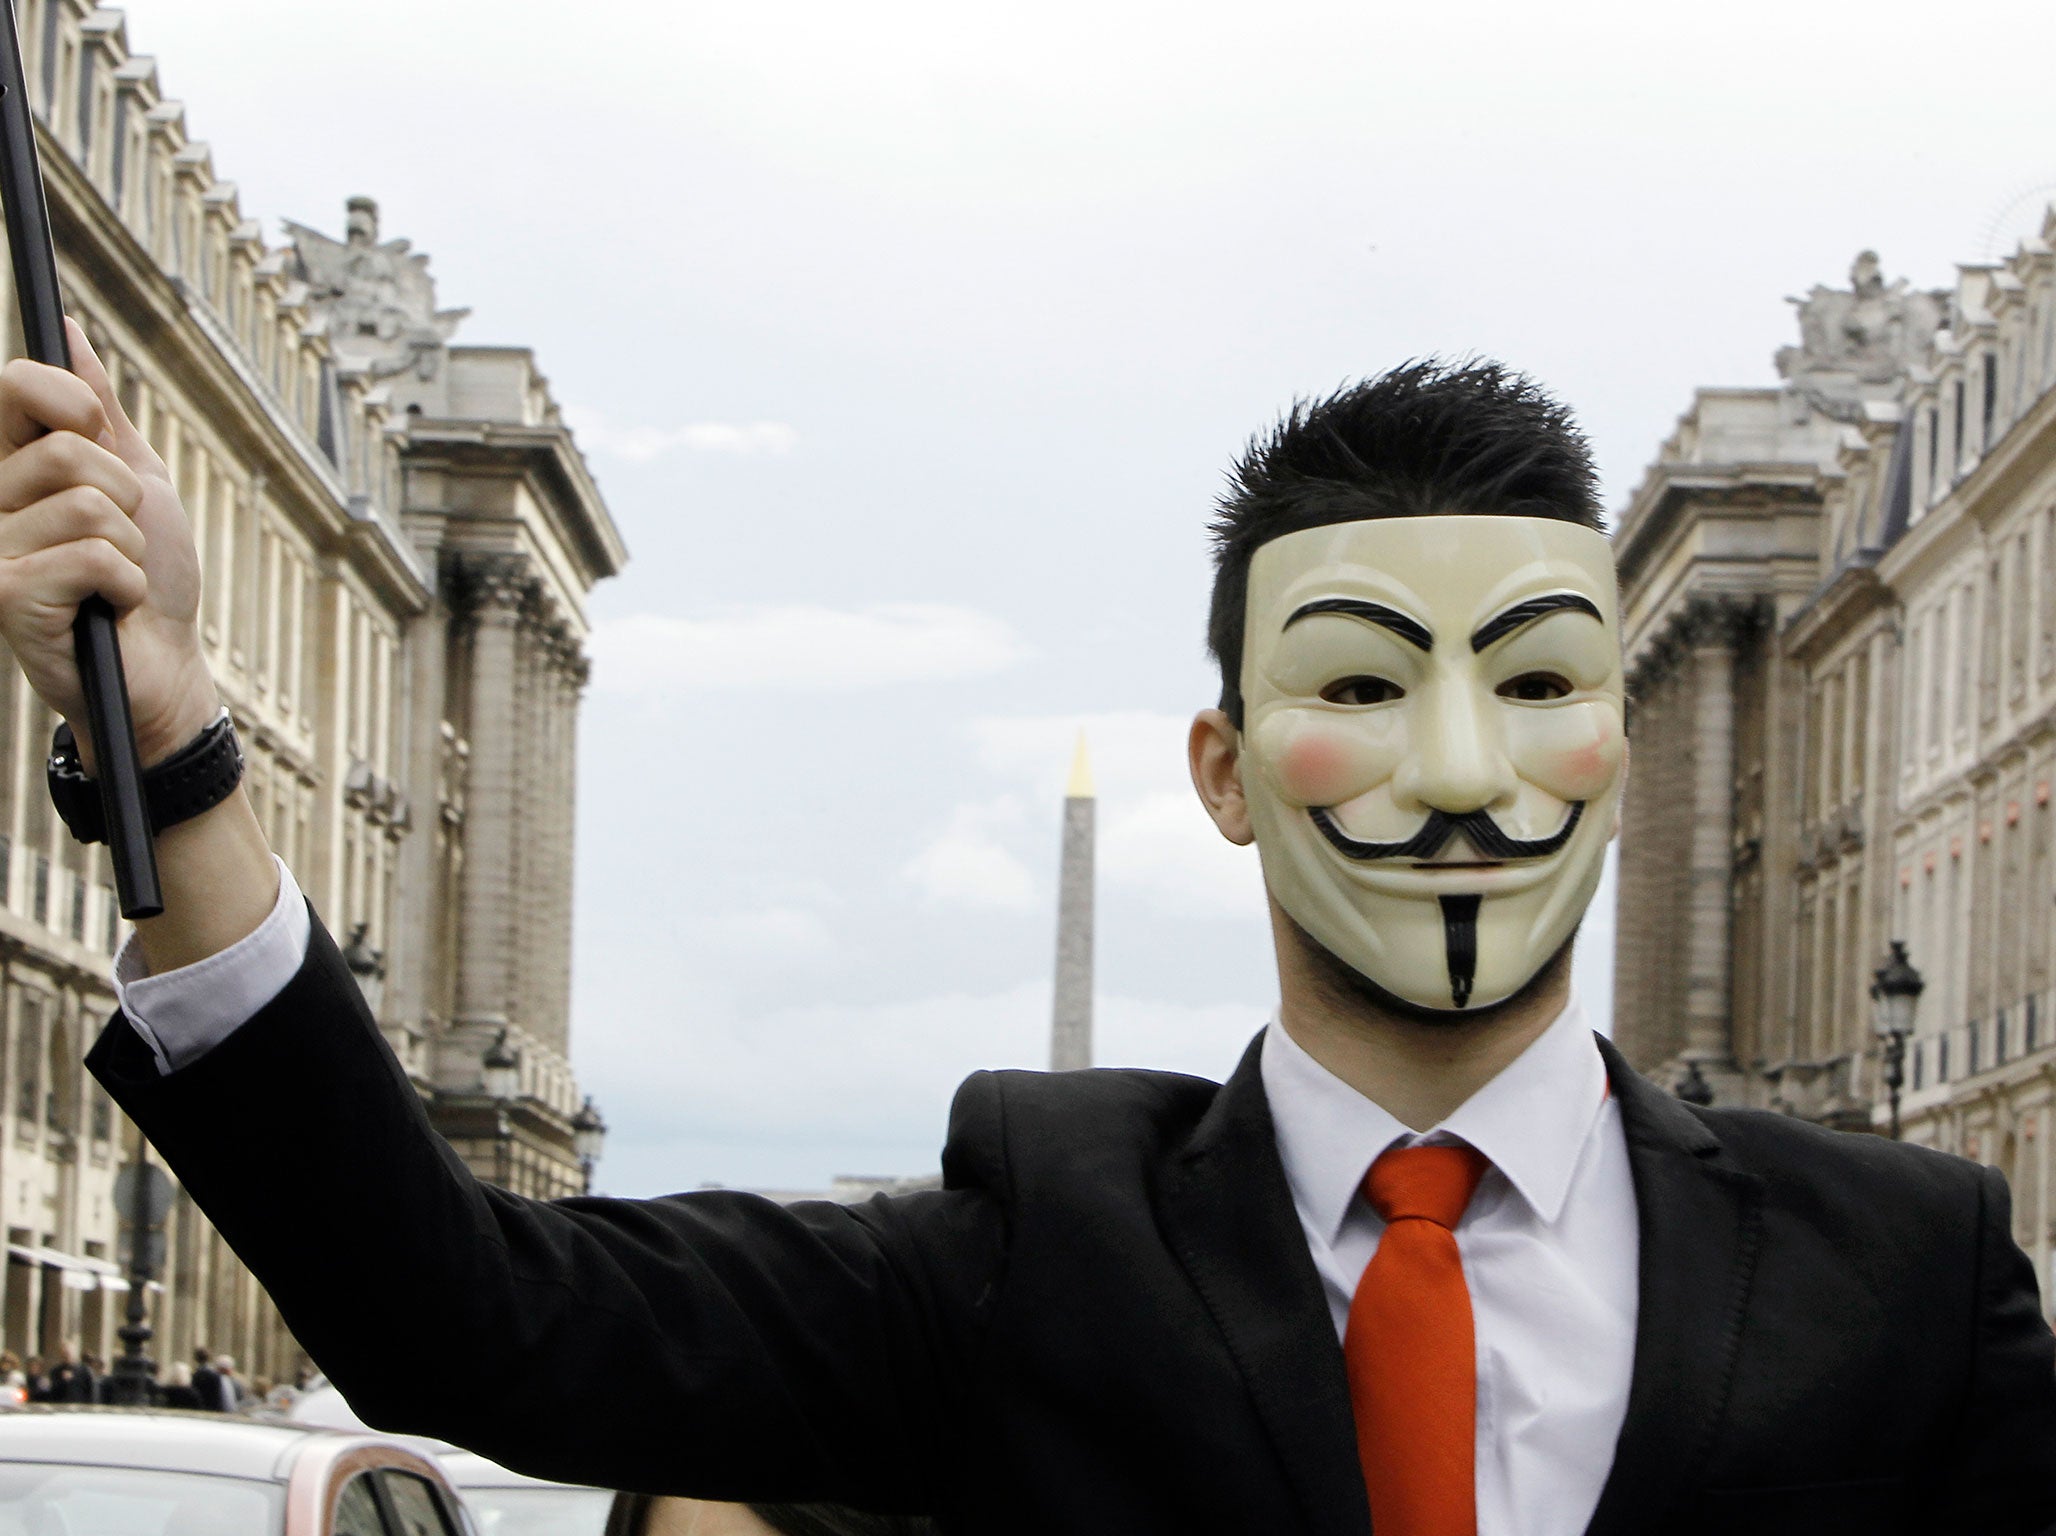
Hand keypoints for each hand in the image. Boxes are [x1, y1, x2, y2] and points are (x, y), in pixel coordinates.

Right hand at [0, 319, 218, 772]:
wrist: (162, 665)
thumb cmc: (150, 575)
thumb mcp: (138, 479)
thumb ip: (99, 409)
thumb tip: (69, 331)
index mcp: (9, 461)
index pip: (17, 383)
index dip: (74, 402)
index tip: (97, 435)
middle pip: (69, 448)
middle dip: (124, 495)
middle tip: (119, 536)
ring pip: (89, 505)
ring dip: (129, 545)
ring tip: (114, 577)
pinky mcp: (5, 595)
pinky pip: (95, 556)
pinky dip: (125, 583)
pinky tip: (108, 607)